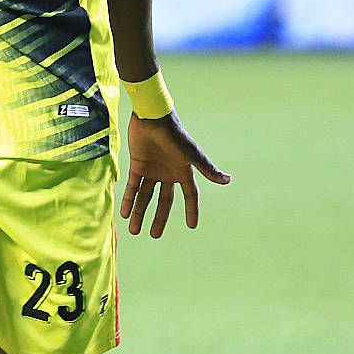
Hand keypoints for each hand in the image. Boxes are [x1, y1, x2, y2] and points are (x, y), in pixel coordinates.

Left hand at [120, 112, 229, 237]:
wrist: (152, 117)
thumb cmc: (175, 135)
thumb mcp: (191, 155)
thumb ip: (207, 169)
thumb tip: (228, 180)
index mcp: (183, 171)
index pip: (190, 195)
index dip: (191, 210)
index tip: (192, 226)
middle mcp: (168, 173)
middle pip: (164, 201)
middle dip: (159, 218)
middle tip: (154, 235)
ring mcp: (152, 170)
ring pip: (145, 197)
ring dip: (140, 212)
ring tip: (135, 230)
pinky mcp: (137, 166)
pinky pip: (132, 187)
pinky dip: (128, 200)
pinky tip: (125, 214)